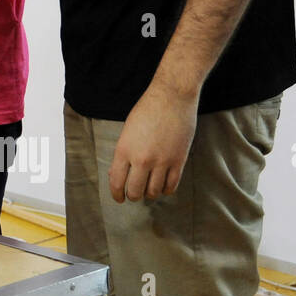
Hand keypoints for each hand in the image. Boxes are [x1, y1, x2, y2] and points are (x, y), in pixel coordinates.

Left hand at [108, 80, 198, 201]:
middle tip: (134, 194)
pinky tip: (162, 186)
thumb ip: (122, 154)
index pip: (117, 182)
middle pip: (135, 191)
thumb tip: (116, 174)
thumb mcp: (127, 131)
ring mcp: (162, 161)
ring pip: (154, 192)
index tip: (119, 198)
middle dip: (133, 196)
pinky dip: (165, 190)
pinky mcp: (179, 161)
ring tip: (148, 189)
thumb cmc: (146, 111)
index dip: (117, 194)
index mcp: (124, 150)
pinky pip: (171, 185)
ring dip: (150, 194)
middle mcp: (142, 159)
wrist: (172, 98)